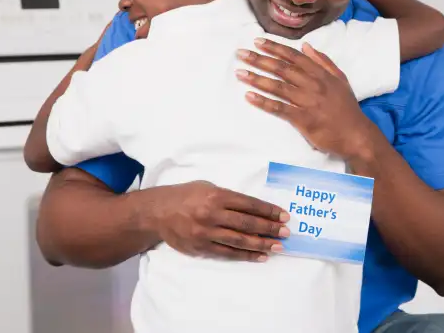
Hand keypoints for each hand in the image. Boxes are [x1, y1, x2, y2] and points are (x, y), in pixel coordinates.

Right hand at [151, 180, 290, 261]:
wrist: (156, 213)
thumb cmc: (185, 196)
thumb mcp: (207, 187)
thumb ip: (229, 197)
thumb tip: (255, 208)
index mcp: (216, 195)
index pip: (249, 204)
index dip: (268, 211)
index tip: (283, 216)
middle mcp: (212, 214)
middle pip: (247, 223)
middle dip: (269, 228)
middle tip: (286, 233)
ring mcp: (206, 233)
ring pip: (239, 240)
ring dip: (261, 244)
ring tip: (278, 247)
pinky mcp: (200, 247)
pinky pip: (227, 253)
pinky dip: (245, 255)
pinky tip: (259, 256)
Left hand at [235, 38, 377, 161]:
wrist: (356, 135)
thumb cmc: (347, 107)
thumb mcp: (340, 79)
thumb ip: (323, 61)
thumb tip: (306, 46)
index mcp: (320, 74)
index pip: (293, 56)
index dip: (274, 48)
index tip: (257, 41)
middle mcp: (312, 84)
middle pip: (281, 68)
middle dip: (260, 59)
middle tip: (240, 53)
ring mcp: (307, 102)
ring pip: (278, 87)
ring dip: (257, 78)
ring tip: (240, 72)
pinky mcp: (302, 119)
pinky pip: (279, 108)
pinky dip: (263, 102)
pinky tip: (249, 96)